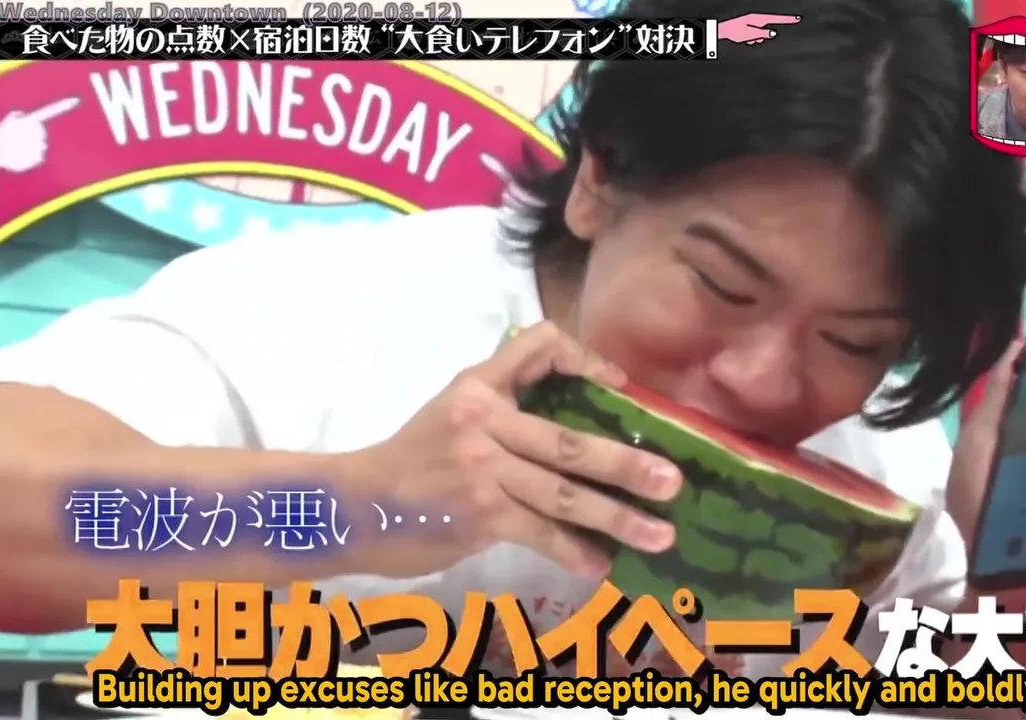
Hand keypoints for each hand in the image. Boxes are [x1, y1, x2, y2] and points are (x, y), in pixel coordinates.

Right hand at [0, 98, 80, 174]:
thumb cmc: (2, 135)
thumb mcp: (10, 122)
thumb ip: (21, 117)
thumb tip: (30, 118)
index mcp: (27, 120)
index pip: (46, 112)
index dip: (61, 107)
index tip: (75, 100)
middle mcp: (34, 132)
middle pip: (42, 133)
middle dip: (33, 135)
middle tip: (20, 139)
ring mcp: (37, 145)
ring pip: (41, 145)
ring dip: (32, 146)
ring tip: (18, 148)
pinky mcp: (38, 158)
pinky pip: (40, 156)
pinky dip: (31, 156)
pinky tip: (21, 155)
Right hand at [340, 321, 681, 577]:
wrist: (353, 504)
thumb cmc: (414, 456)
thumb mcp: (454, 407)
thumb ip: (508, 399)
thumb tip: (581, 411)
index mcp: (480, 385)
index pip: (539, 345)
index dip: (584, 359)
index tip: (618, 388)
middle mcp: (483, 421)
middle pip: (568, 439)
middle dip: (626, 464)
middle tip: (672, 481)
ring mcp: (481, 471)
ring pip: (563, 494)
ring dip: (617, 518)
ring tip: (659, 534)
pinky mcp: (478, 516)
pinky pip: (540, 534)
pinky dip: (573, 552)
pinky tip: (600, 565)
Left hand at [716, 13, 799, 43]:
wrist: (723, 30)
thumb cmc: (735, 31)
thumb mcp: (750, 34)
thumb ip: (763, 34)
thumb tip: (773, 33)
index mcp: (758, 19)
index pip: (777, 19)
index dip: (787, 20)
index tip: (797, 19)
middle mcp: (757, 20)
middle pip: (768, 28)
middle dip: (763, 35)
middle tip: (752, 37)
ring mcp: (753, 23)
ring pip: (761, 33)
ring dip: (756, 38)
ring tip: (746, 38)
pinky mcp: (749, 27)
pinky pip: (755, 35)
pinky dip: (751, 38)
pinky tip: (744, 39)